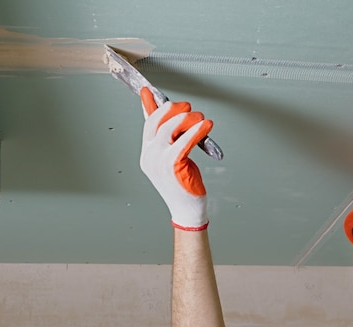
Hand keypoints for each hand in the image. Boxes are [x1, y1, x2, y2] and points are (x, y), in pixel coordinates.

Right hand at [140, 88, 213, 230]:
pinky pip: (183, 143)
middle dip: (172, 110)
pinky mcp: (172, 167)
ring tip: (200, 117)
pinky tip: (205, 126)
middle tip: (188, 107)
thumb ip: (171, 139)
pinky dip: (195, 131)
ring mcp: (159, 163)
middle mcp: (150, 157)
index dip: (150, 106)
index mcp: (147, 154)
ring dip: (187, 119)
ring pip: (168, 130)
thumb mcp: (173, 158)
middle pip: (155, 123)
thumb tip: (171, 119)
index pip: (147, 124)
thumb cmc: (183, 185)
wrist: (187, 209)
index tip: (149, 92)